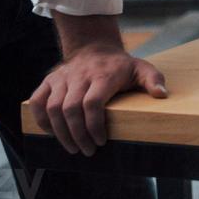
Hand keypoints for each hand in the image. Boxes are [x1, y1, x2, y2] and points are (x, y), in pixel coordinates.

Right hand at [30, 43, 166, 155]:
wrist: (94, 48)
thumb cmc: (120, 65)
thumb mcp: (141, 68)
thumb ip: (153, 79)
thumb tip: (161, 94)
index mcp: (103, 75)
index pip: (92, 103)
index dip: (94, 126)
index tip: (101, 141)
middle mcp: (79, 76)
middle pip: (70, 109)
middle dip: (77, 135)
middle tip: (86, 151)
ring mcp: (62, 78)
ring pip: (52, 108)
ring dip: (60, 132)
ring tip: (72, 147)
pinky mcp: (49, 81)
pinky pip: (37, 102)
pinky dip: (40, 120)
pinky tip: (51, 132)